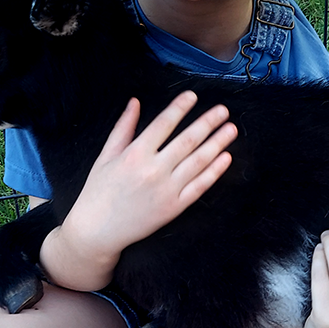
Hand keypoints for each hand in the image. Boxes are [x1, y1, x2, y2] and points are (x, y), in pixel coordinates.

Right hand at [40, 91, 235, 290]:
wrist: (97, 230)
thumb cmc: (98, 192)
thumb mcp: (105, 156)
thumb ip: (123, 128)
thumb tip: (135, 102)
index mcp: (134, 155)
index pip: (163, 124)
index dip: (180, 108)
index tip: (192, 96)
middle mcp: (153, 171)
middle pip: (187, 141)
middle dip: (207, 123)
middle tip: (223, 110)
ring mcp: (166, 190)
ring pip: (198, 162)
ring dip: (217, 143)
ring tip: (230, 129)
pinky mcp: (174, 207)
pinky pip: (199, 186)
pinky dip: (214, 172)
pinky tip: (225, 158)